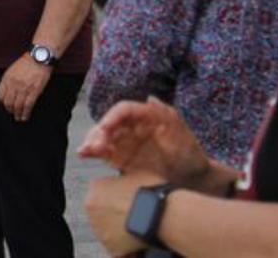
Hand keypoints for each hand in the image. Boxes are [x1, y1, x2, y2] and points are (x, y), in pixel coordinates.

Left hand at [0, 54, 51, 121]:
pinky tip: (25, 116)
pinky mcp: (34, 91)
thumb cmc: (27, 63)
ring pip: (18, 106)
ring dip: (17, 114)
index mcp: (7, 79)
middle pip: (8, 102)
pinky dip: (26, 113)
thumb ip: (8, 80)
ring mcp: (24, 89)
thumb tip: (7, 91)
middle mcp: (13, 85)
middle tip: (12, 113)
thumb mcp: (12, 70)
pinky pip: (28, 105)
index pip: (0, 95)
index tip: (5, 104)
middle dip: (9, 110)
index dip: (2, 102)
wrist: (39, 58)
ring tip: (18, 118)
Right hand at [78, 97, 210, 186]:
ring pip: (102, 136)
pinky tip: (84, 153)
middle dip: (99, 132)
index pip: (124, 110)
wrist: (193, 178)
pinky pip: (103, 151)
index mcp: (146, 116)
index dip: (112, 116)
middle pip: (109, 123)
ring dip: (93, 141)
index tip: (106, 127)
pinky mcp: (121, 157)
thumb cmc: (190, 153)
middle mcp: (132, 126)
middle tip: (95, 146)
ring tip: (87, 151)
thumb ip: (167, 116)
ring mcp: (126, 142)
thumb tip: (150, 99)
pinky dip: (92, 151)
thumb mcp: (182, 134)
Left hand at [85, 171, 162, 256]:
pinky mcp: (110, 246)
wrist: (161, 213)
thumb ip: (124, 178)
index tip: (127, 200)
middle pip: (102, 211)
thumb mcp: (135, 173)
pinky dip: (126, 244)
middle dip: (115, 213)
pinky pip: (117, 246)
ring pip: (108, 229)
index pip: (102, 193)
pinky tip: (138, 238)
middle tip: (133, 213)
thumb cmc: (151, 191)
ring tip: (138, 225)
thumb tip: (126, 180)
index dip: (116, 197)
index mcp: (95, 188)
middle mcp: (91, 208)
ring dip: (119, 228)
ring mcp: (99, 228)